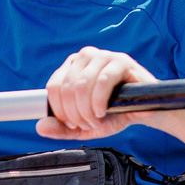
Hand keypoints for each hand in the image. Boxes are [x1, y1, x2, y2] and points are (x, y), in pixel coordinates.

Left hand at [39, 47, 155, 140]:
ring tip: (97, 119)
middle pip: (67, 88)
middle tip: (88, 124)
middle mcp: (84, 57)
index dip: (60, 111)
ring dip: (87, 110)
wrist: (144, 112)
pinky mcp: (121, 61)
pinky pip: (102, 81)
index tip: (73, 124)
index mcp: (71, 67)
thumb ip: (62, 128)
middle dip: (75, 114)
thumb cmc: (113, 114)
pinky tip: (103, 111)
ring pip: (82, 85)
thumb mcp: (84, 125)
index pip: (53, 87)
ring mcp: (102, 56)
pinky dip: (99, 102)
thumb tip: (40, 127)